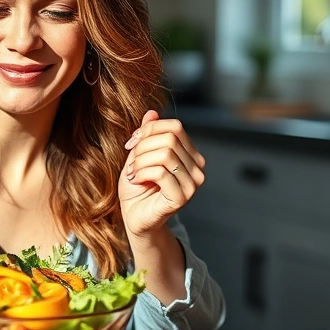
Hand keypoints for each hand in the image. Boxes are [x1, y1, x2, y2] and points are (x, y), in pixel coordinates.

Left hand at [118, 110, 205, 238]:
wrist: (134, 217)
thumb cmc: (137, 187)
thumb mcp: (138, 155)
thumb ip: (146, 135)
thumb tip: (151, 112)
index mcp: (190, 154)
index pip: (174, 127)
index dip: (148, 130)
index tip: (132, 144)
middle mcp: (197, 167)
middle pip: (169, 138)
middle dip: (143, 147)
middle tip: (132, 163)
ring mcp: (193, 183)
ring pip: (165, 154)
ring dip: (140, 162)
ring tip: (134, 173)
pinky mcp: (182, 196)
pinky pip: (160, 172)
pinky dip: (142, 173)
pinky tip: (136, 181)